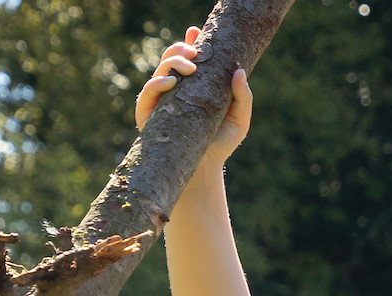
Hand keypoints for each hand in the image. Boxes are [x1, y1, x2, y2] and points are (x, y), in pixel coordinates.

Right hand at [135, 27, 250, 165]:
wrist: (205, 169)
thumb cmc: (221, 143)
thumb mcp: (239, 119)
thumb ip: (243, 96)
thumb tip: (239, 71)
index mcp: (194, 85)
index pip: (190, 58)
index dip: (191, 42)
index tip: (196, 31)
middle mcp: (175, 88)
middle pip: (172, 58)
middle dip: (182, 49)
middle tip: (196, 53)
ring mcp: (160, 99)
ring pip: (160, 69)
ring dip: (173, 62)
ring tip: (190, 67)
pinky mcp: (148, 112)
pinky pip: (148, 91)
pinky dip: (158, 82)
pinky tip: (172, 81)